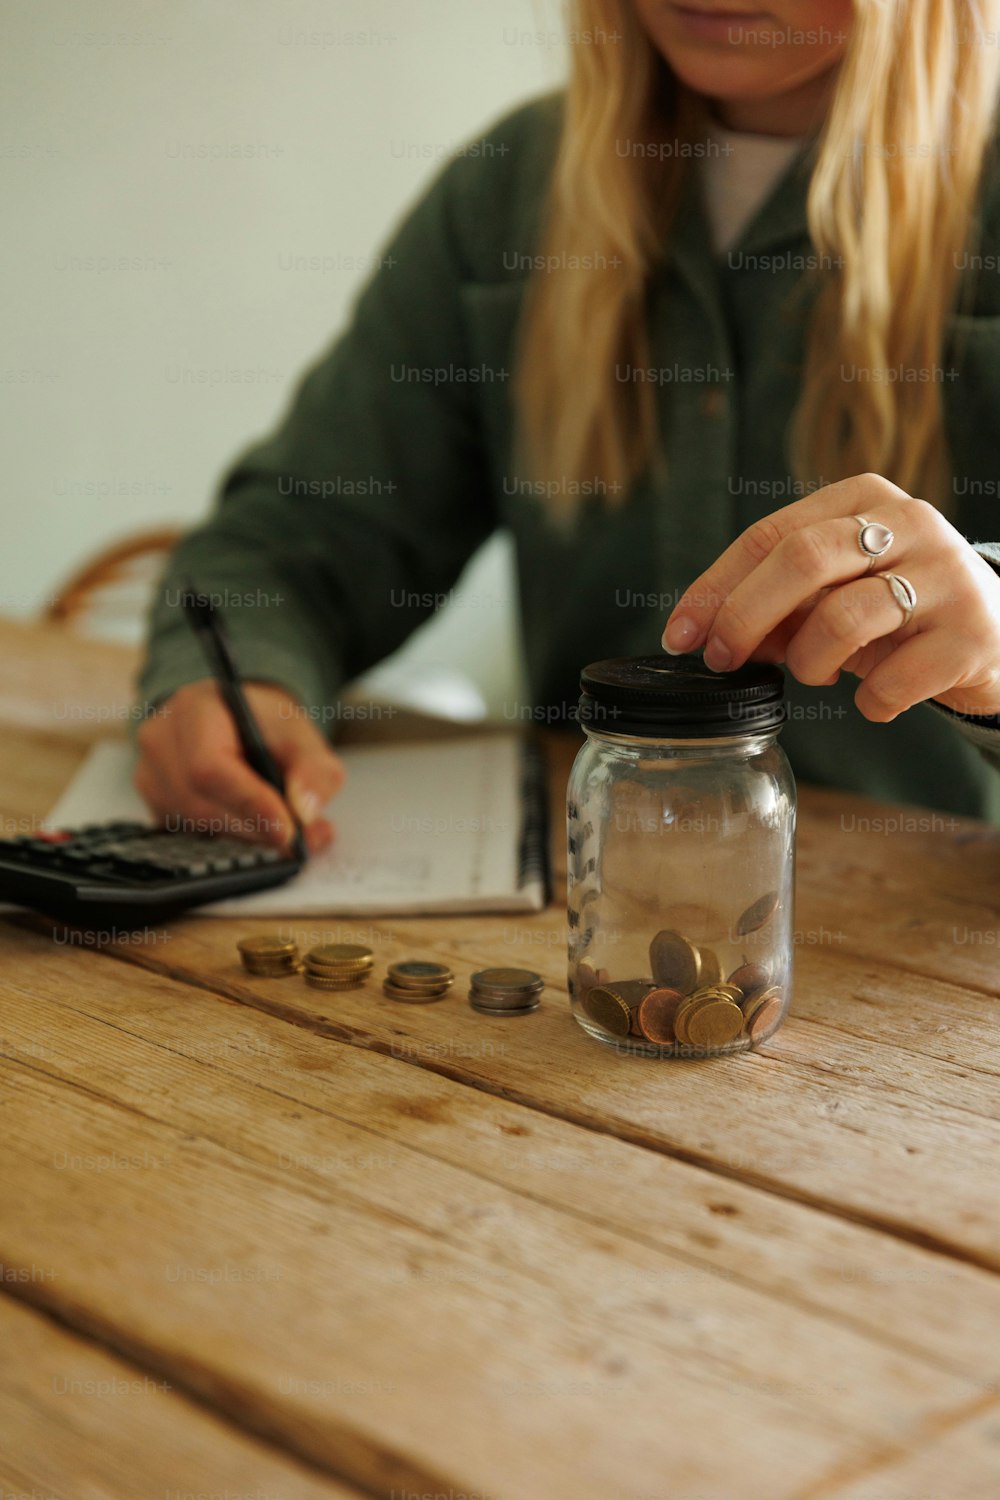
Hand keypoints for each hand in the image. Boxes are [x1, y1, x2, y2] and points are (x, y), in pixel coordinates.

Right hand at [134, 680, 344, 853]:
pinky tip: (256, 827)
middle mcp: (160, 740)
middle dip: (254, 828)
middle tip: (300, 840)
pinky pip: (189, 835)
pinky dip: (229, 839)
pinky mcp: (154, 804)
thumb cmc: (266, 725)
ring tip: (286, 830)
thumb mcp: (302, 735)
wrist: (236, 721)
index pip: (209, 767)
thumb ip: (313, 769)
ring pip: (196, 826)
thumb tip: (304, 812)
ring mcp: (150, 775)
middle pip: (201, 804)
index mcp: (195, 709)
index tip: (287, 830)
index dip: (248, 803)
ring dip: (245, 837)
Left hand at [661, 474, 999, 720]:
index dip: (715, 588)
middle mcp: (910, 523)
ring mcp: (946, 576)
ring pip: (843, 618)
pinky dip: (869, 702)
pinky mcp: (971, 635)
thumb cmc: (902, 612)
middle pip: (802, 559)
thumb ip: (778, 606)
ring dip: (809, 661)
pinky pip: (892, 680)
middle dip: (745, 617)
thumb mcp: (838, 594)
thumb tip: (706, 635)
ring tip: (816, 673)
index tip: (680, 634)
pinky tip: (874, 700)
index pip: (770, 535)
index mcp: (864, 500)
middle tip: (722, 659)